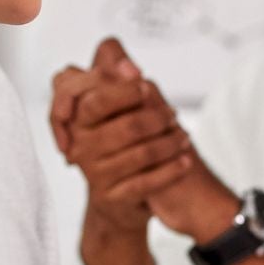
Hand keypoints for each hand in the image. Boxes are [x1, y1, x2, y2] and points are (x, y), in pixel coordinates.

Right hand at [53, 38, 198, 237]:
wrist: (117, 190)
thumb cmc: (118, 134)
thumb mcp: (114, 100)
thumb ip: (116, 75)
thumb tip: (130, 68)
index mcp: (77, 118)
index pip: (94, 100)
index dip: (122, 91)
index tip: (145, 84)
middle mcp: (79, 146)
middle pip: (126, 127)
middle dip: (156, 118)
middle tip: (172, 113)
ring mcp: (93, 173)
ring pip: (141, 154)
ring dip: (170, 143)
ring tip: (184, 136)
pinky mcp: (110, 196)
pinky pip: (146, 183)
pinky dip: (172, 170)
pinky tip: (186, 161)